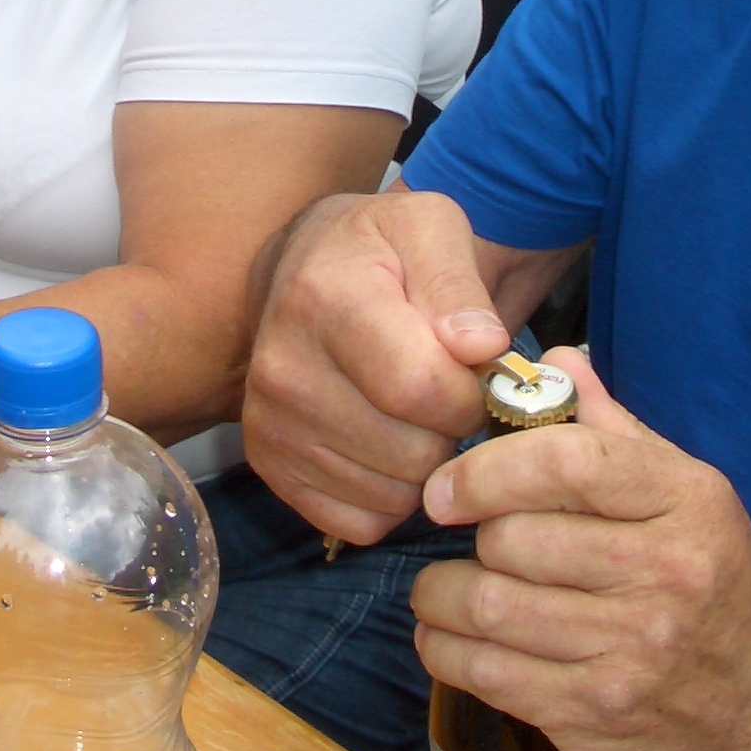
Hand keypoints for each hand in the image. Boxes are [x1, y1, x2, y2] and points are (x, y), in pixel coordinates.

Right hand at [240, 188, 515, 543]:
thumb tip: (482, 346)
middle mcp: (282, 369)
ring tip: (414, 412)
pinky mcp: (269, 466)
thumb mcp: (429, 228)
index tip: (473, 372)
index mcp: (324, 300)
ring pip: (391, 496)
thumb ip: (458, 283)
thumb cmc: (380, 250)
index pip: (419, 388)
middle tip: (443, 391)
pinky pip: (362, 522)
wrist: (304, 265)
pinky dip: (391, 497)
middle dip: (449, 431)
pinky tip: (387, 443)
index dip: (468, 393)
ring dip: (423, 466)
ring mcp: (270, 425)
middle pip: (410, 452)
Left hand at [412, 348, 750, 750]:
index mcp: (685, 504)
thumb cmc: (712, 582)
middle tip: (467, 538)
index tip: (445, 486)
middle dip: (472, 537)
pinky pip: (488, 675)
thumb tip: (553, 362)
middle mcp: (664, 576)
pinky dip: (446, 650)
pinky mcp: (597, 716)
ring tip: (443, 588)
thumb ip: (613, 429)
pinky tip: (449, 636)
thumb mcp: (687, 492)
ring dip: (441, 595)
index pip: (570, 464)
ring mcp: (631, 653)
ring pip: (490, 608)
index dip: (488, 468)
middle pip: (516, 540)